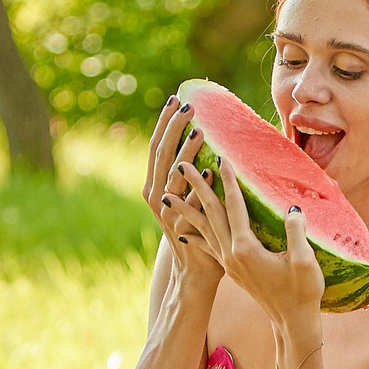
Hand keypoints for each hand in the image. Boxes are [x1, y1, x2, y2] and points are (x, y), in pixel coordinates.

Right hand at [144, 94, 221, 285]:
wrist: (196, 269)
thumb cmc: (200, 228)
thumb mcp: (190, 197)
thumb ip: (192, 172)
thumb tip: (205, 137)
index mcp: (156, 185)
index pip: (157, 146)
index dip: (165, 122)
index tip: (175, 98)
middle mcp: (157, 196)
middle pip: (162, 155)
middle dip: (174, 128)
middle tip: (188, 106)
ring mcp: (169, 212)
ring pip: (175, 177)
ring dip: (187, 152)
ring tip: (200, 131)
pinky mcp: (183, 228)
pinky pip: (192, 203)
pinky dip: (200, 186)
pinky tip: (212, 170)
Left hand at [183, 161, 326, 340]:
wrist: (292, 322)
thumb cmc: (303, 292)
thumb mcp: (305, 262)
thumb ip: (296, 232)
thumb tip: (291, 208)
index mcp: (246, 249)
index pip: (234, 208)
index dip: (227, 182)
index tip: (220, 159)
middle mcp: (231, 254)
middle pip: (210, 214)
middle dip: (196, 187)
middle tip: (181, 163)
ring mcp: (228, 262)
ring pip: (203, 228)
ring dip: (186, 208)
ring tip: (168, 193)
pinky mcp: (230, 268)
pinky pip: (206, 244)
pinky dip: (193, 232)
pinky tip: (181, 228)